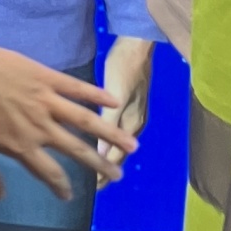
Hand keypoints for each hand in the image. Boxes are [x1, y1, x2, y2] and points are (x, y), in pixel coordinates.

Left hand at [0, 36, 133, 202]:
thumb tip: (0, 197)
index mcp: (21, 146)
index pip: (48, 173)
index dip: (61, 187)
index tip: (69, 195)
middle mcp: (40, 127)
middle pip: (78, 150)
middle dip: (100, 164)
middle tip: (117, 175)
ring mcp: (46, 101)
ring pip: (86, 121)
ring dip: (111, 133)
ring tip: (132, 145)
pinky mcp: (47, 78)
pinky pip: (77, 88)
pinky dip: (97, 94)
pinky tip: (114, 100)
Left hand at [96, 35, 154, 186]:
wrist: (137, 43)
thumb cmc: (124, 65)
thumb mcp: (116, 94)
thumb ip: (110, 123)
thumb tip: (101, 153)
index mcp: (129, 122)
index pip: (114, 156)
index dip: (104, 171)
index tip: (93, 187)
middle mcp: (131, 121)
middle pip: (117, 152)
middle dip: (106, 167)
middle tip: (97, 185)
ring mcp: (130, 111)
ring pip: (116, 141)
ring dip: (108, 154)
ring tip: (99, 166)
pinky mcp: (125, 99)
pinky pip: (116, 126)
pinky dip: (109, 136)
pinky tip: (101, 135)